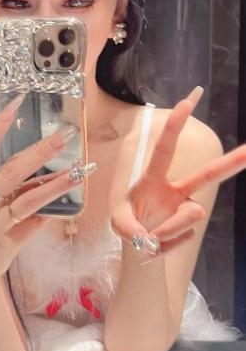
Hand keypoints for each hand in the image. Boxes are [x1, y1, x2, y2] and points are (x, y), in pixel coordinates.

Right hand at [0, 95, 96, 285]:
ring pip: (27, 198)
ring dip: (56, 183)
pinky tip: (71, 198)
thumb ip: (8, 184)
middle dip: (39, 153)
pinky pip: (34, 221)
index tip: (15, 105)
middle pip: (11, 171)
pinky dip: (51, 209)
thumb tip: (40, 160)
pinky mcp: (5, 240)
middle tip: (63, 137)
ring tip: (79, 170)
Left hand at [110, 86, 245, 259]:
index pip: (165, 149)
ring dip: (168, 230)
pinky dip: (165, 244)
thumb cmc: (128, 225)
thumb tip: (151, 240)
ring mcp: (186, 209)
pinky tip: (157, 245)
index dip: (175, 127)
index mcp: (154, 179)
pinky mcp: (190, 227)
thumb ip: (131, 230)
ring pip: (191, 215)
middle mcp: (176, 190)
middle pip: (208, 175)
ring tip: (150, 239)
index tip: (188, 101)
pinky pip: (182, 235)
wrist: (139, 248)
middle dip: (232, 162)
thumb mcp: (119, 224)